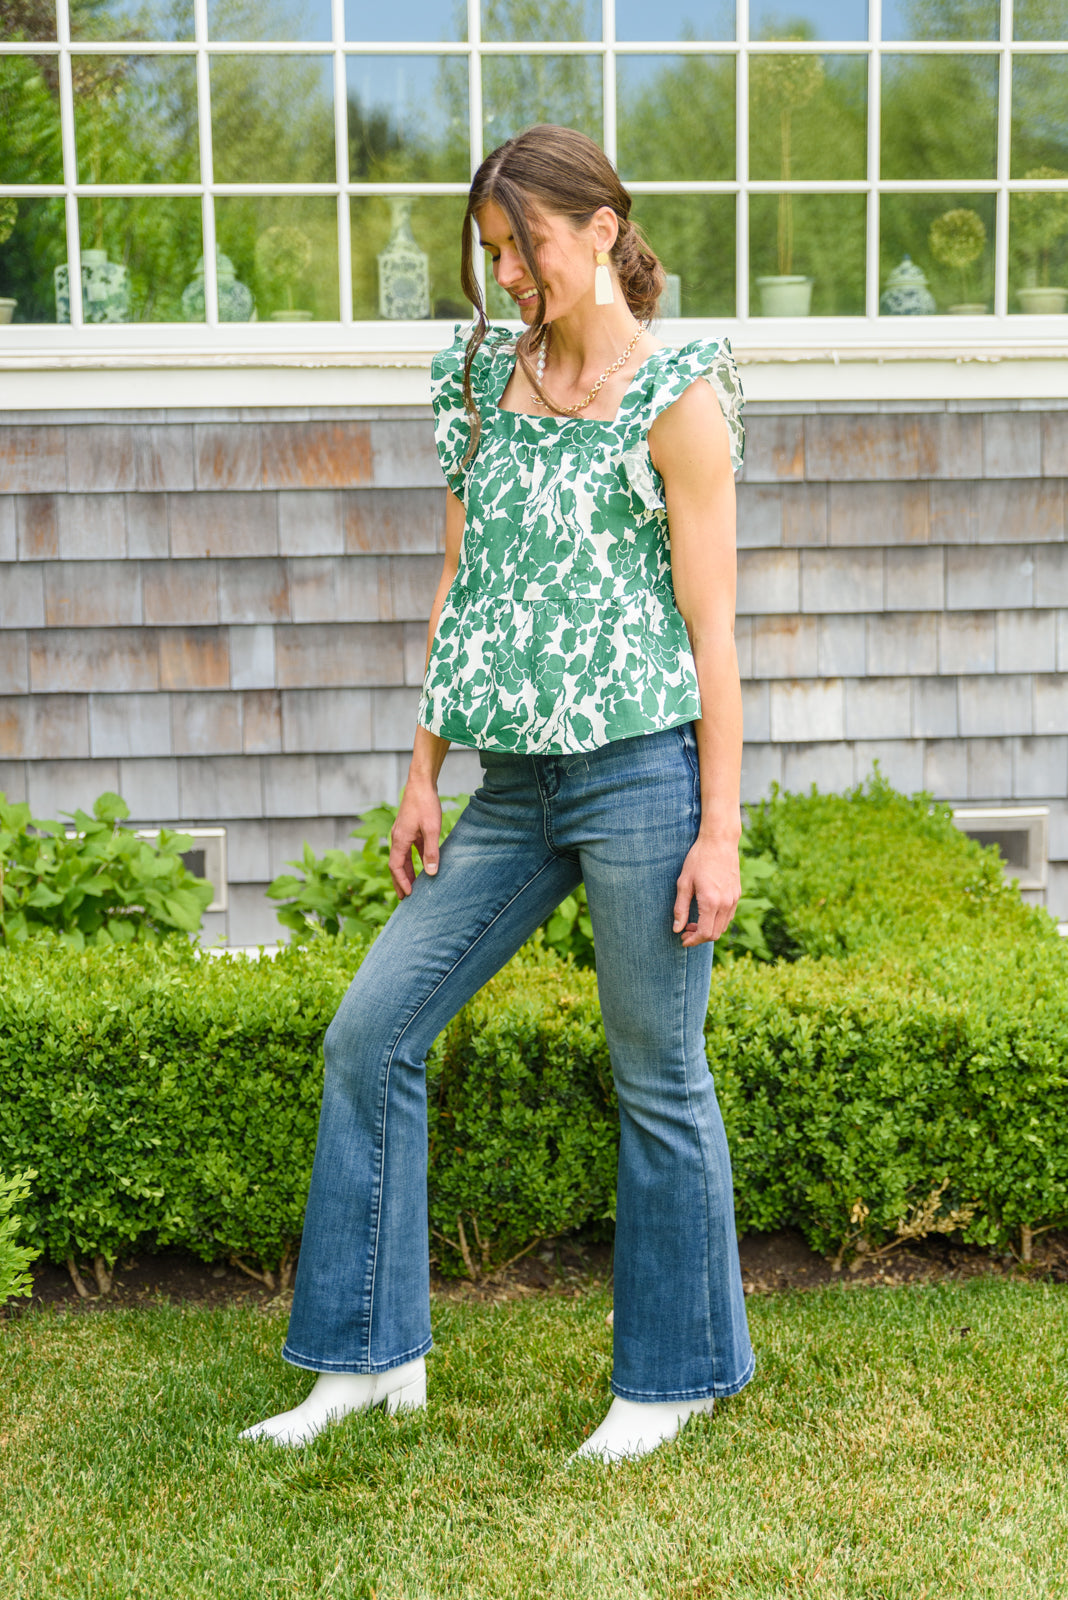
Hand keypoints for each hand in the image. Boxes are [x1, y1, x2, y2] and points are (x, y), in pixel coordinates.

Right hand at [388, 781, 442, 897]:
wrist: (421, 783)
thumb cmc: (426, 804)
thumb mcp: (431, 829)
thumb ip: (431, 852)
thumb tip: (431, 873)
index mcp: (399, 840)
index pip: (396, 867)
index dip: (402, 882)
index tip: (408, 895)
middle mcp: (397, 838)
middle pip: (396, 865)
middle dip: (400, 881)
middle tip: (404, 898)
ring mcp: (402, 833)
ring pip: (402, 858)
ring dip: (406, 872)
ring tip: (411, 886)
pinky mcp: (409, 829)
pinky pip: (409, 850)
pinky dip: (413, 860)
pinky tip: (422, 866)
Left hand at [672, 835, 740, 947]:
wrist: (719, 841)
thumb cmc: (698, 859)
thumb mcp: (684, 883)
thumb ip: (680, 908)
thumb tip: (677, 929)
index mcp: (711, 902)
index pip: (704, 933)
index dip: (692, 941)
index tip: (682, 940)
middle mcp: (725, 904)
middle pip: (715, 934)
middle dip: (699, 937)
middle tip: (685, 931)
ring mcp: (734, 899)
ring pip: (723, 927)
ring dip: (709, 930)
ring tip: (693, 922)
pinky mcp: (737, 894)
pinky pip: (728, 916)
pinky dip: (717, 921)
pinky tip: (706, 913)